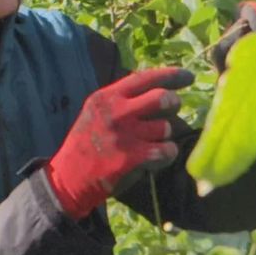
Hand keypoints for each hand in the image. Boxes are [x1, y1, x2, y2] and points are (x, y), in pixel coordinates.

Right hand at [45, 67, 194, 219]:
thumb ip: (121, 100)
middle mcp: (116, 112)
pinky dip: (168, 154)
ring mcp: (124, 135)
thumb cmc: (85, 145)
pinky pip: (166, 150)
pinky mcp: (131, 158)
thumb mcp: (96, 113)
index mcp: (106, 97)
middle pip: (162, 98)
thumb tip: (156, 87)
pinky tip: (159, 156)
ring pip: (166, 127)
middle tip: (171, 112)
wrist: (68, 179)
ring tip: (154, 142)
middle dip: (173, 104)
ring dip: (166, 135)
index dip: (171, 75)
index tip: (188, 77)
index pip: (144, 78)